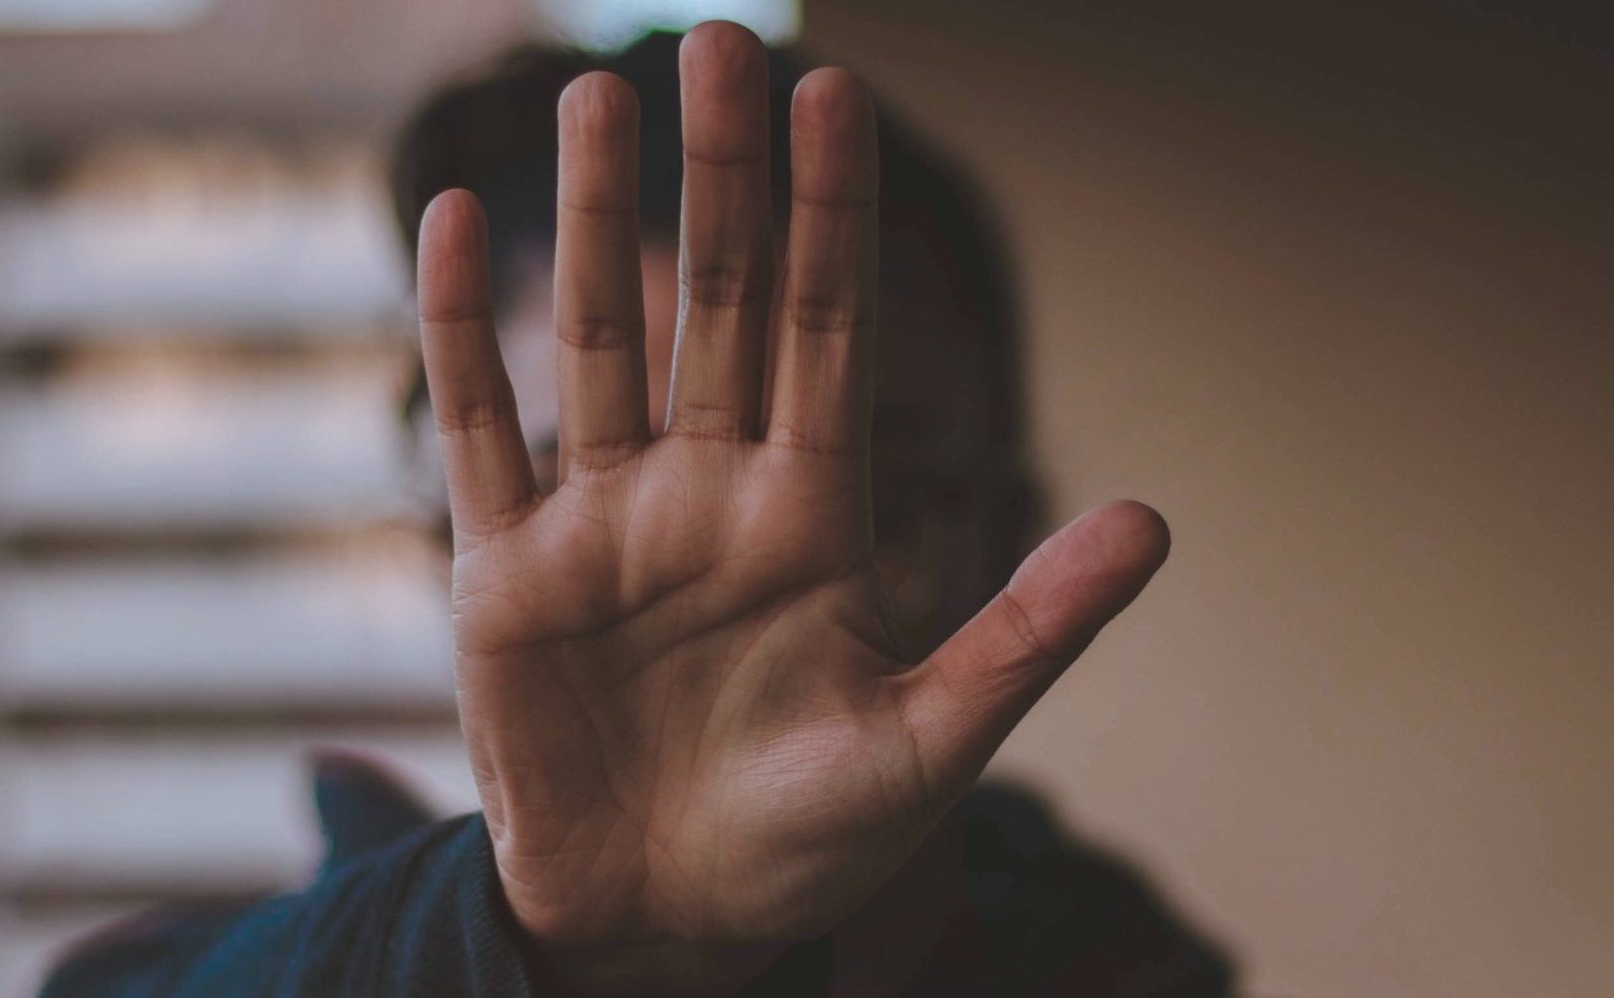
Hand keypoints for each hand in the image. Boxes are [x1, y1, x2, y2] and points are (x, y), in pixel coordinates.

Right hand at [416, 22, 1171, 995]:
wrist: (668, 927)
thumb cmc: (811, 843)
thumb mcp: (938, 743)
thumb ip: (1031, 628)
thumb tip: (1158, 521)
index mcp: (814, 515)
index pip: (830, 328)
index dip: (832, 212)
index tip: (832, 90)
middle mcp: (708, 491)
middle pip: (719, 303)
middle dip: (719, 177)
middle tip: (713, 42)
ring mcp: (602, 523)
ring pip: (600, 337)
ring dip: (598, 221)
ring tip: (596, 97)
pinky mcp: (502, 574)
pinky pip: (479, 429)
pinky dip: (462, 330)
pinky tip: (456, 224)